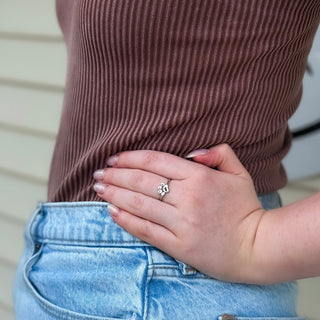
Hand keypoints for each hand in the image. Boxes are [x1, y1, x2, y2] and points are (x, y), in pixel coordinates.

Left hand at [93, 144, 264, 282]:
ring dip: (114, 194)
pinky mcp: (178, 245)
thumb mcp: (239, 173)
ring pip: (139, 204)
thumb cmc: (246, 209)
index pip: (155, 161)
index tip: (115, 158)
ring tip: (98, 188)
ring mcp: (181, 223)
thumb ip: (219, 153)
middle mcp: (187, 198)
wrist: (257, 247)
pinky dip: (125, 220)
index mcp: (200, 177)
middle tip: (99, 173)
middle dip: (116, 175)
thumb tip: (192, 151)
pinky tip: (111, 211)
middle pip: (142, 181)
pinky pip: (145, 230)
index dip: (131, 157)